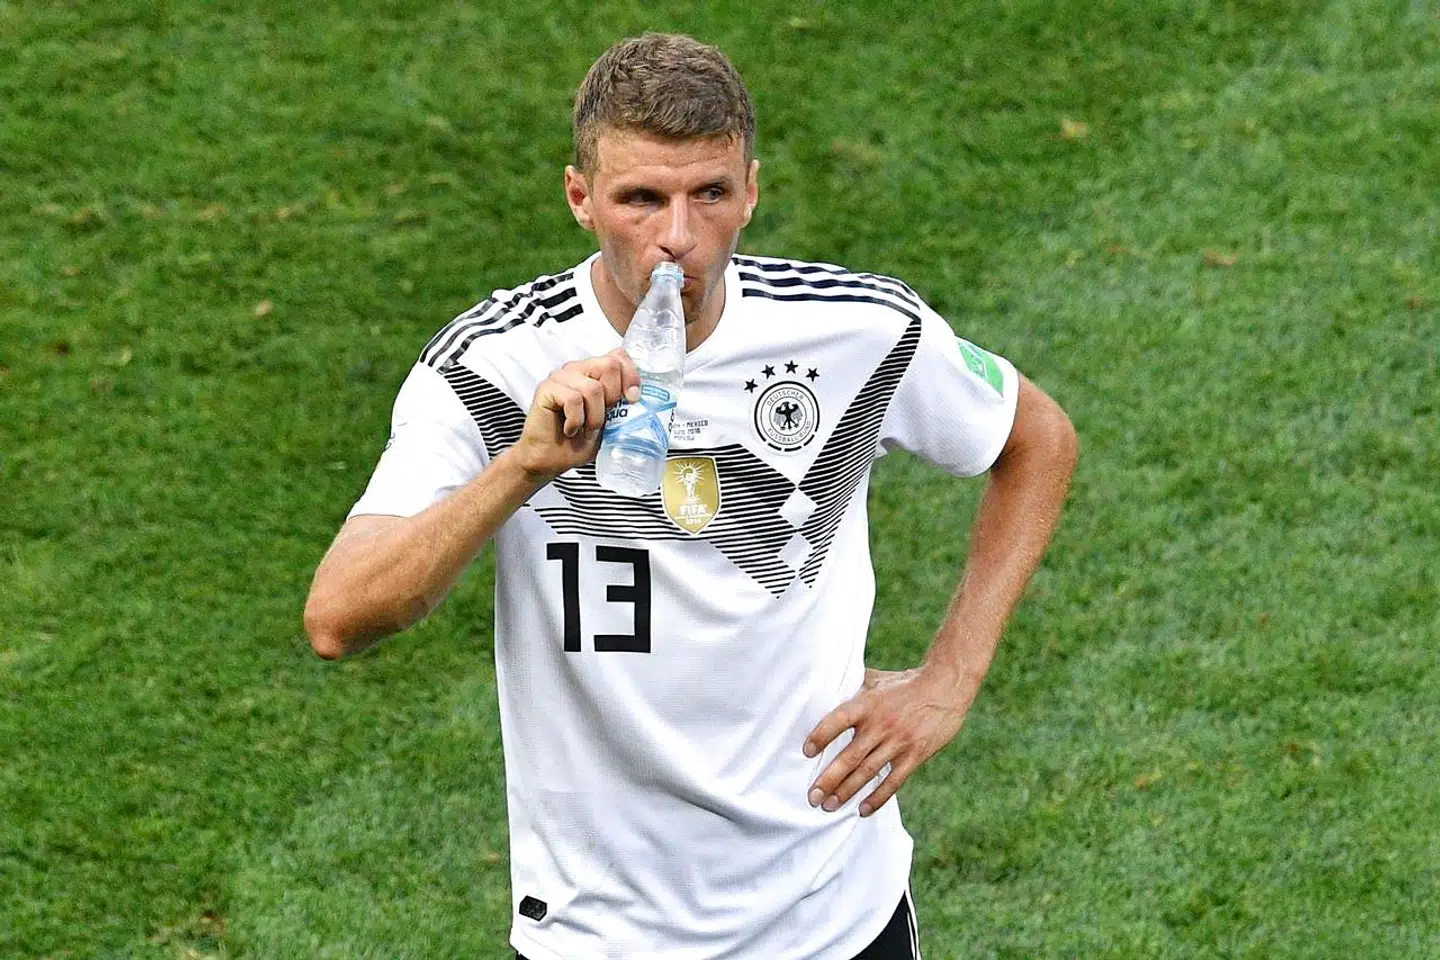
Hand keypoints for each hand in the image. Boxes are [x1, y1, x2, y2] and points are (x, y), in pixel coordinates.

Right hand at [510, 349, 640, 480]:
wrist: (550, 459)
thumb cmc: (578, 441)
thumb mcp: (610, 424)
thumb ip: (624, 407)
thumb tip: (643, 400)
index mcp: (594, 373)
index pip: (618, 356)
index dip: (631, 375)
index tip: (633, 399)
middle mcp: (578, 370)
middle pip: (610, 365)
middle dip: (613, 397)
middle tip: (604, 419)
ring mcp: (561, 377)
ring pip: (593, 387)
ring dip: (595, 417)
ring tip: (586, 429)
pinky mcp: (546, 388)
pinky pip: (573, 399)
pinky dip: (576, 421)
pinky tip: (570, 429)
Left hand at [803, 666, 967, 816]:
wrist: (946, 686)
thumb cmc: (906, 683)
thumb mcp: (877, 680)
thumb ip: (854, 687)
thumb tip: (827, 686)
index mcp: (867, 704)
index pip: (838, 720)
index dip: (821, 735)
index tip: (806, 752)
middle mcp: (881, 725)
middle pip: (850, 756)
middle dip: (829, 779)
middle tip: (813, 797)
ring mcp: (899, 742)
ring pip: (868, 772)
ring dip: (847, 791)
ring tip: (829, 806)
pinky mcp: (915, 755)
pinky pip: (894, 781)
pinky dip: (878, 797)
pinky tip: (862, 810)